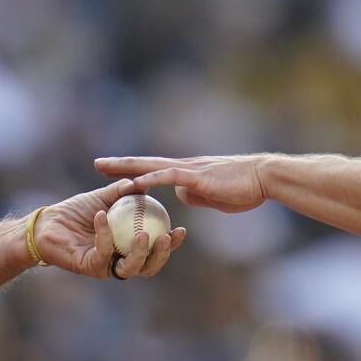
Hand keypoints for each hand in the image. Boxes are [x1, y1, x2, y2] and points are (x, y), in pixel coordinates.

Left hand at [34, 178, 187, 278]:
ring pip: (129, 269)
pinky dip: (104, 233)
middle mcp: (119, 262)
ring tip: (145, 234)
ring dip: (140, 253)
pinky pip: (102, 251)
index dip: (171, 246)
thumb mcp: (105, 197)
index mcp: (128, 249)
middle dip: (162, 255)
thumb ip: (125, 191)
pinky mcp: (88, 266)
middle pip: (148, 267)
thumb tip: (147, 181)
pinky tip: (102, 215)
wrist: (48, 223)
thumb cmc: (77, 212)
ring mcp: (104, 267)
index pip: (155, 252)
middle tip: (167, 237)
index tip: (181, 230)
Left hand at [93, 155, 267, 213]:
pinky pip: (167, 177)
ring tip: (103, 167)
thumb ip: (196, 195)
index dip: (134, 171)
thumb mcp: (214, 196)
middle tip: (97, 163)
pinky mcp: (196, 177)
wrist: (263, 178)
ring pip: (150, 166)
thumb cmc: (245, 188)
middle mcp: (183, 167)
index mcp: (187, 173)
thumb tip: (180, 197)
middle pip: (145, 163)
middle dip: (120, 164)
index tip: (115, 174)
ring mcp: (188, 170)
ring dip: (126, 167)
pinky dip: (149, 179)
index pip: (154, 170)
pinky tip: (133, 183)